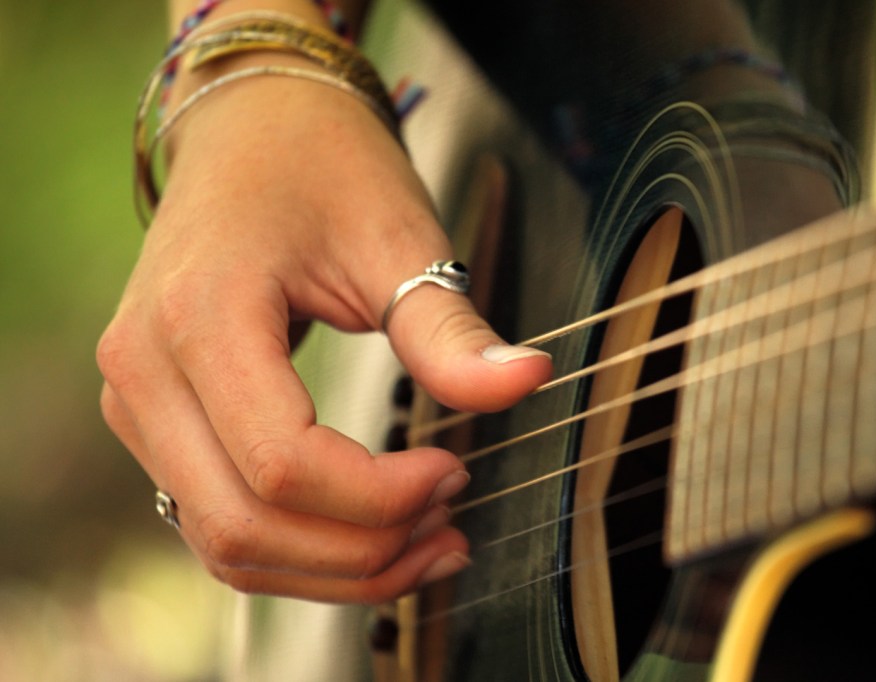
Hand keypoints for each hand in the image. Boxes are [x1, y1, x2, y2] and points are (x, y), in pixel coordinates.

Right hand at [97, 55, 550, 602]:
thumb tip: (529, 382)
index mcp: (198, 317)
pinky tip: (376, 533)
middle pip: (245, 525)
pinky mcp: (159, 423)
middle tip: (453, 519)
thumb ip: (451, 331)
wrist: (252, 131)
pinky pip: (219, 521)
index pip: (283, 465)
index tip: (457, 470)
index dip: (382, 496)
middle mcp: (144, 372)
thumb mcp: (398, 238)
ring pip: (225, 544)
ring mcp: (139, 404)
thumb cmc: (323, 168)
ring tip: (429, 540)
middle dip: (363, 550)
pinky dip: (299, 549)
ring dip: (332, 567)